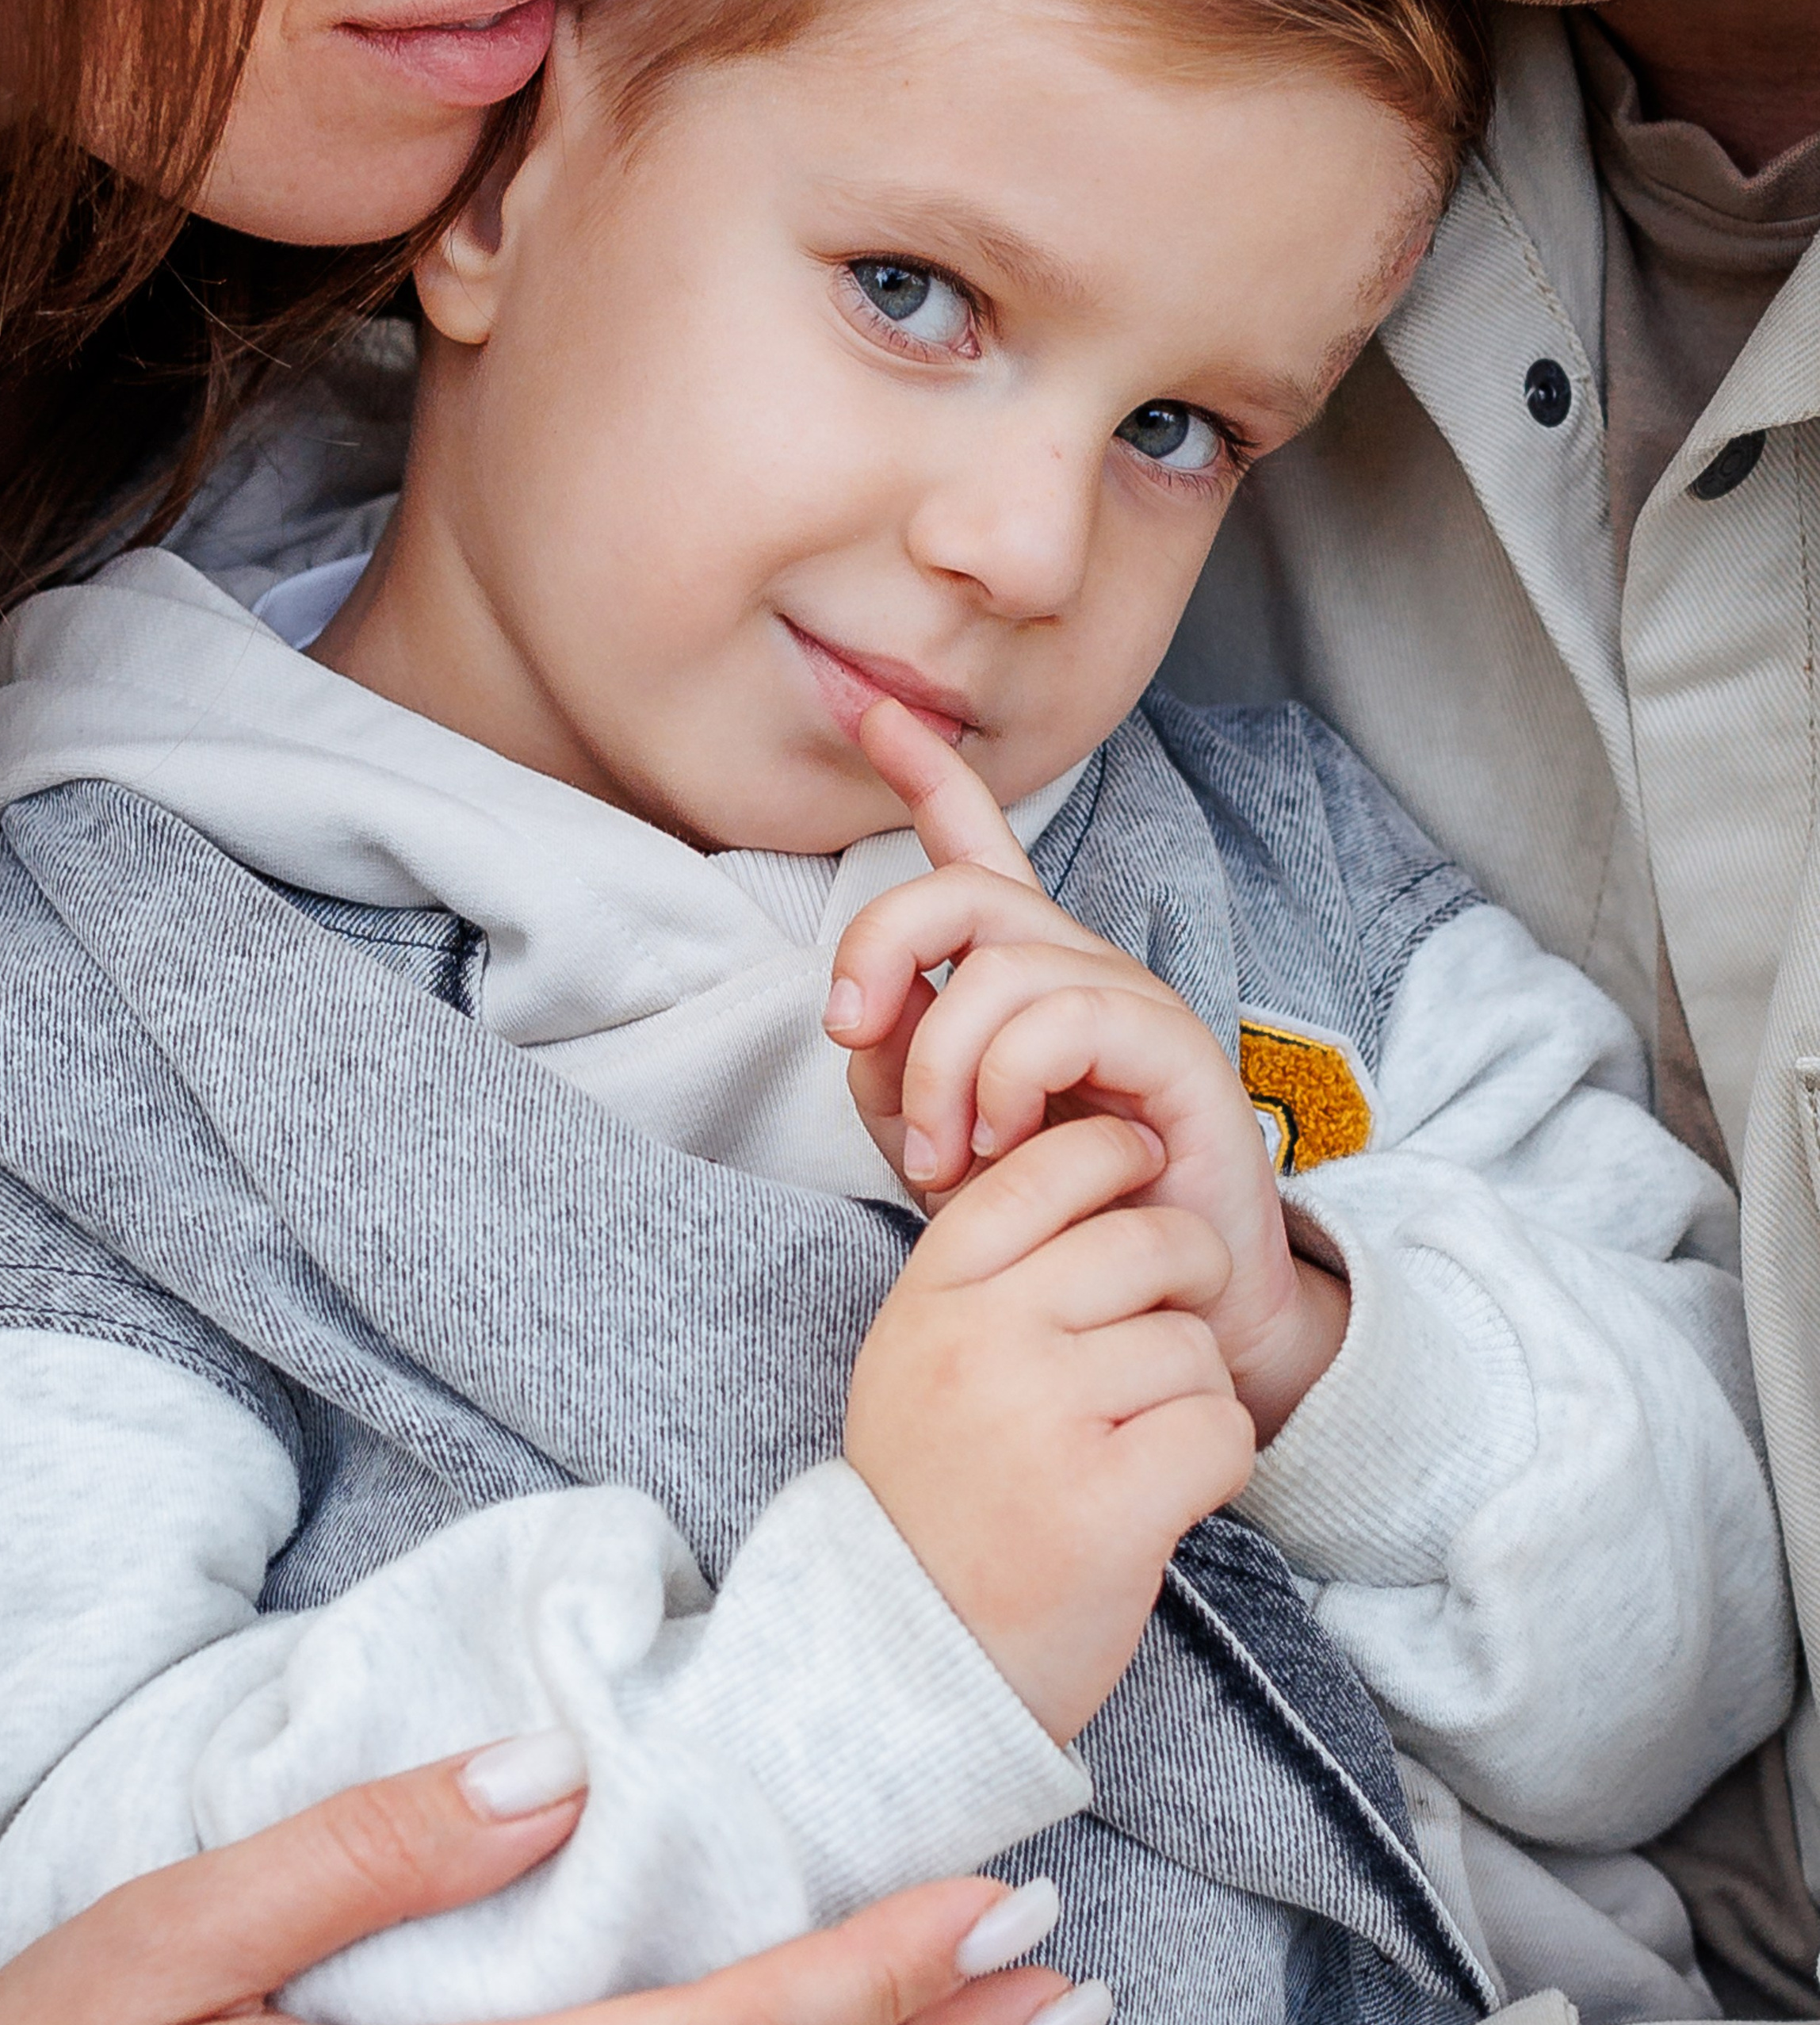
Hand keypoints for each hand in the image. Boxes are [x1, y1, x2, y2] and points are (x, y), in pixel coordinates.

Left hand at [826, 699, 1347, 1440]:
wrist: (1163, 1312)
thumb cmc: (1053, 1223)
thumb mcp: (936, 1144)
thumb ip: (892, 1070)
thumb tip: (864, 1012)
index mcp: (1020, 975)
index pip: (976, 850)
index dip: (928, 775)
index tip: (875, 712)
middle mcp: (1076, 968)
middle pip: (959, 897)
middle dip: (878, 949)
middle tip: (850, 1038)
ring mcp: (1130, 1001)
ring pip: (997, 969)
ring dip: (943, 1066)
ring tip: (945, 1155)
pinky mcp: (1173, 1050)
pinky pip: (1065, 1019)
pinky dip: (1007, 1082)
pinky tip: (1004, 1144)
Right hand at [844, 1114, 1255, 1740]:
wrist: (902, 1662)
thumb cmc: (933, 1503)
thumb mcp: (919, 1360)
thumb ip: (991, 1274)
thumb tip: (1102, 1165)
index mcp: (931, 1298)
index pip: (1045, 1167)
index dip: (1114, 1157)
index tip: (1141, 1180)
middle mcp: (980, 1342)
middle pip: (1148, 1244)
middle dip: (1186, 1286)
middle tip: (1164, 1348)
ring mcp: (1041, 1419)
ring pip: (1194, 1348)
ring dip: (1192, 1399)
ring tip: (1134, 1453)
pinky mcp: (1107, 1505)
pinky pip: (1223, 1431)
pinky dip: (1217, 1468)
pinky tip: (1165, 1500)